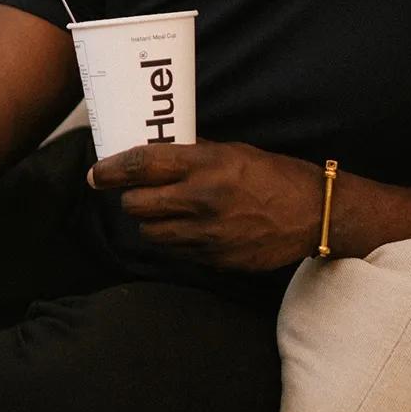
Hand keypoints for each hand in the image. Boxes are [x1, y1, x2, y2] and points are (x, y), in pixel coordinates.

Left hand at [86, 140, 324, 270]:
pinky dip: (175, 240)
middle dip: (130, 199)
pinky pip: (177, 251)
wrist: (313, 214)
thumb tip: (158, 152)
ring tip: (165, 212)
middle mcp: (201, 200)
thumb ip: (195, 155)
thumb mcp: (233, 152)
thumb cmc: (274, 176)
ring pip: (151, 233)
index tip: (97, 173)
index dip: (111, 170)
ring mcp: (207, 235)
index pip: (142, 166)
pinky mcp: (214, 259)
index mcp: (205, 166)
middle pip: (137, 205)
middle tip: (134, 193)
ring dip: (151, 222)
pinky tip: (190, 229)